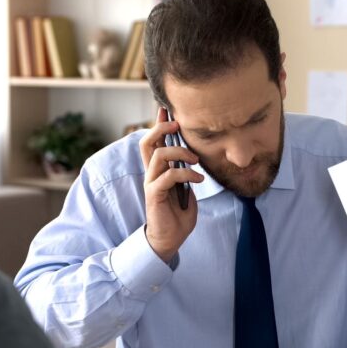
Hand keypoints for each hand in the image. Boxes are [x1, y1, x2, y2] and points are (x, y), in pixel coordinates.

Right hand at [139, 107, 203, 262]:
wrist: (170, 239)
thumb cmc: (178, 214)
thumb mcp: (186, 188)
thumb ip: (186, 171)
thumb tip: (195, 154)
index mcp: (158, 170)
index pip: (153, 141)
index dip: (158, 123)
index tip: (165, 108)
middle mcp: (151, 173)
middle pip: (147, 142)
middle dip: (161, 128)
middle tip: (178, 125)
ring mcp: (151, 183)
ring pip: (158, 155)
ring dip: (180, 153)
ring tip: (196, 161)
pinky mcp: (154, 195)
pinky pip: (167, 176)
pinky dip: (185, 174)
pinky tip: (198, 180)